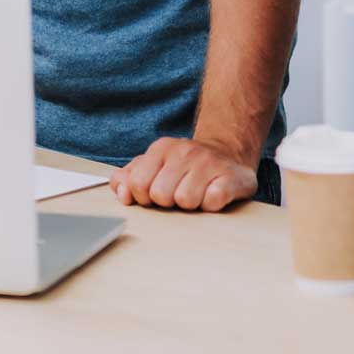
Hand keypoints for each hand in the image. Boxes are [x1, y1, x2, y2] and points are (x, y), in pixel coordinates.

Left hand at [109, 137, 257, 211]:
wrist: (226, 154)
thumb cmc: (184, 167)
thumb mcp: (153, 165)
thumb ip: (130, 177)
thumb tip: (121, 192)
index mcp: (162, 148)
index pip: (138, 184)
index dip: (144, 197)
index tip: (155, 193)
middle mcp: (185, 151)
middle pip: (161, 195)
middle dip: (168, 202)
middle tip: (178, 193)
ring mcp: (209, 162)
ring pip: (186, 201)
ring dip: (190, 205)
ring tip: (196, 193)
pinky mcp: (231, 177)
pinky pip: (212, 202)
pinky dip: (211, 205)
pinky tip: (212, 195)